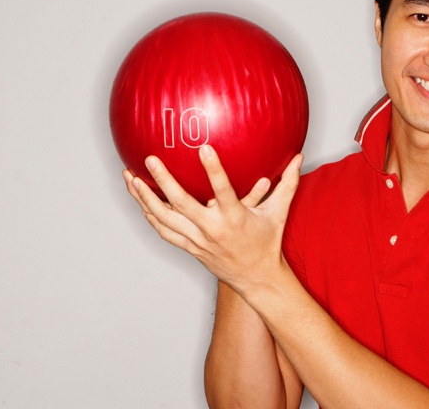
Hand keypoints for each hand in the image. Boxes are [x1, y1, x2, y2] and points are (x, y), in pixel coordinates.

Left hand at [122, 145, 302, 293]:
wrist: (256, 279)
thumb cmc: (267, 243)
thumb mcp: (279, 213)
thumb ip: (287, 184)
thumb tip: (299, 157)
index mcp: (235, 219)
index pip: (223, 191)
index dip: (213, 170)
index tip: (204, 148)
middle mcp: (213, 230)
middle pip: (182, 205)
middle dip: (163, 182)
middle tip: (150, 159)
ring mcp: (198, 241)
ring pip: (164, 219)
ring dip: (145, 198)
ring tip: (130, 178)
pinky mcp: (190, 248)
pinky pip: (164, 231)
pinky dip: (150, 216)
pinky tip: (139, 200)